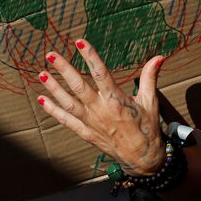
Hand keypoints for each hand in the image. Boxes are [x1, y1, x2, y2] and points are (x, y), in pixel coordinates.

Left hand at [37, 40, 165, 175]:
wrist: (142, 158)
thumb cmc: (146, 128)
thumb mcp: (150, 101)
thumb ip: (150, 77)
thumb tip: (159, 57)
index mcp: (116, 100)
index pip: (100, 73)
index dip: (90, 56)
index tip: (80, 42)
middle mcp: (101, 110)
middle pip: (79, 86)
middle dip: (64, 69)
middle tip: (51, 55)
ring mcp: (91, 122)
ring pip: (68, 102)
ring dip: (54, 88)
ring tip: (42, 73)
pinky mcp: (86, 133)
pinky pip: (66, 120)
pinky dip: (53, 110)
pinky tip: (42, 99)